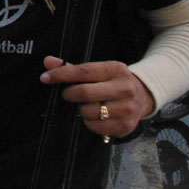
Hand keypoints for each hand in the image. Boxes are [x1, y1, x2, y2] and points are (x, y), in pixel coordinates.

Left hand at [39, 56, 153, 138]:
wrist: (142, 97)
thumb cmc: (112, 82)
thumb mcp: (98, 70)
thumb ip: (72, 67)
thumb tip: (48, 62)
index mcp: (116, 69)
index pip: (83, 71)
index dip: (61, 75)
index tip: (45, 77)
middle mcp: (124, 88)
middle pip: (84, 93)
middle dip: (69, 94)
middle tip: (68, 94)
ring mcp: (127, 108)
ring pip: (88, 112)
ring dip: (81, 109)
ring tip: (88, 105)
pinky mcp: (125, 126)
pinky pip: (94, 126)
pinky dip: (89, 122)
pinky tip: (96, 116)